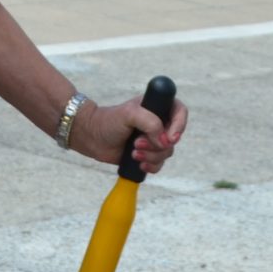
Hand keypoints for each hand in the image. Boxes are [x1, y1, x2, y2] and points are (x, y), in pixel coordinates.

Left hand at [68, 92, 189, 174]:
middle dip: (157, 145)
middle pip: (174, 137)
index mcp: (156, 106)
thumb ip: (150, 122)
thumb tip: (164, 140)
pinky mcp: (147, 154)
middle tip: (137, 143)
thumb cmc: (108, 121)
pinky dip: (151, 165)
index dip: (179, 125)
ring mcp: (153, 139)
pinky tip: (138, 162)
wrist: (92, 137)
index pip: (180, 112)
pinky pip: (159, 164)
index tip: (169, 138)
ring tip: (133, 152)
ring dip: (151, 156)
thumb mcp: (129, 115)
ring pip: (167, 152)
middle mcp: (158, 122)